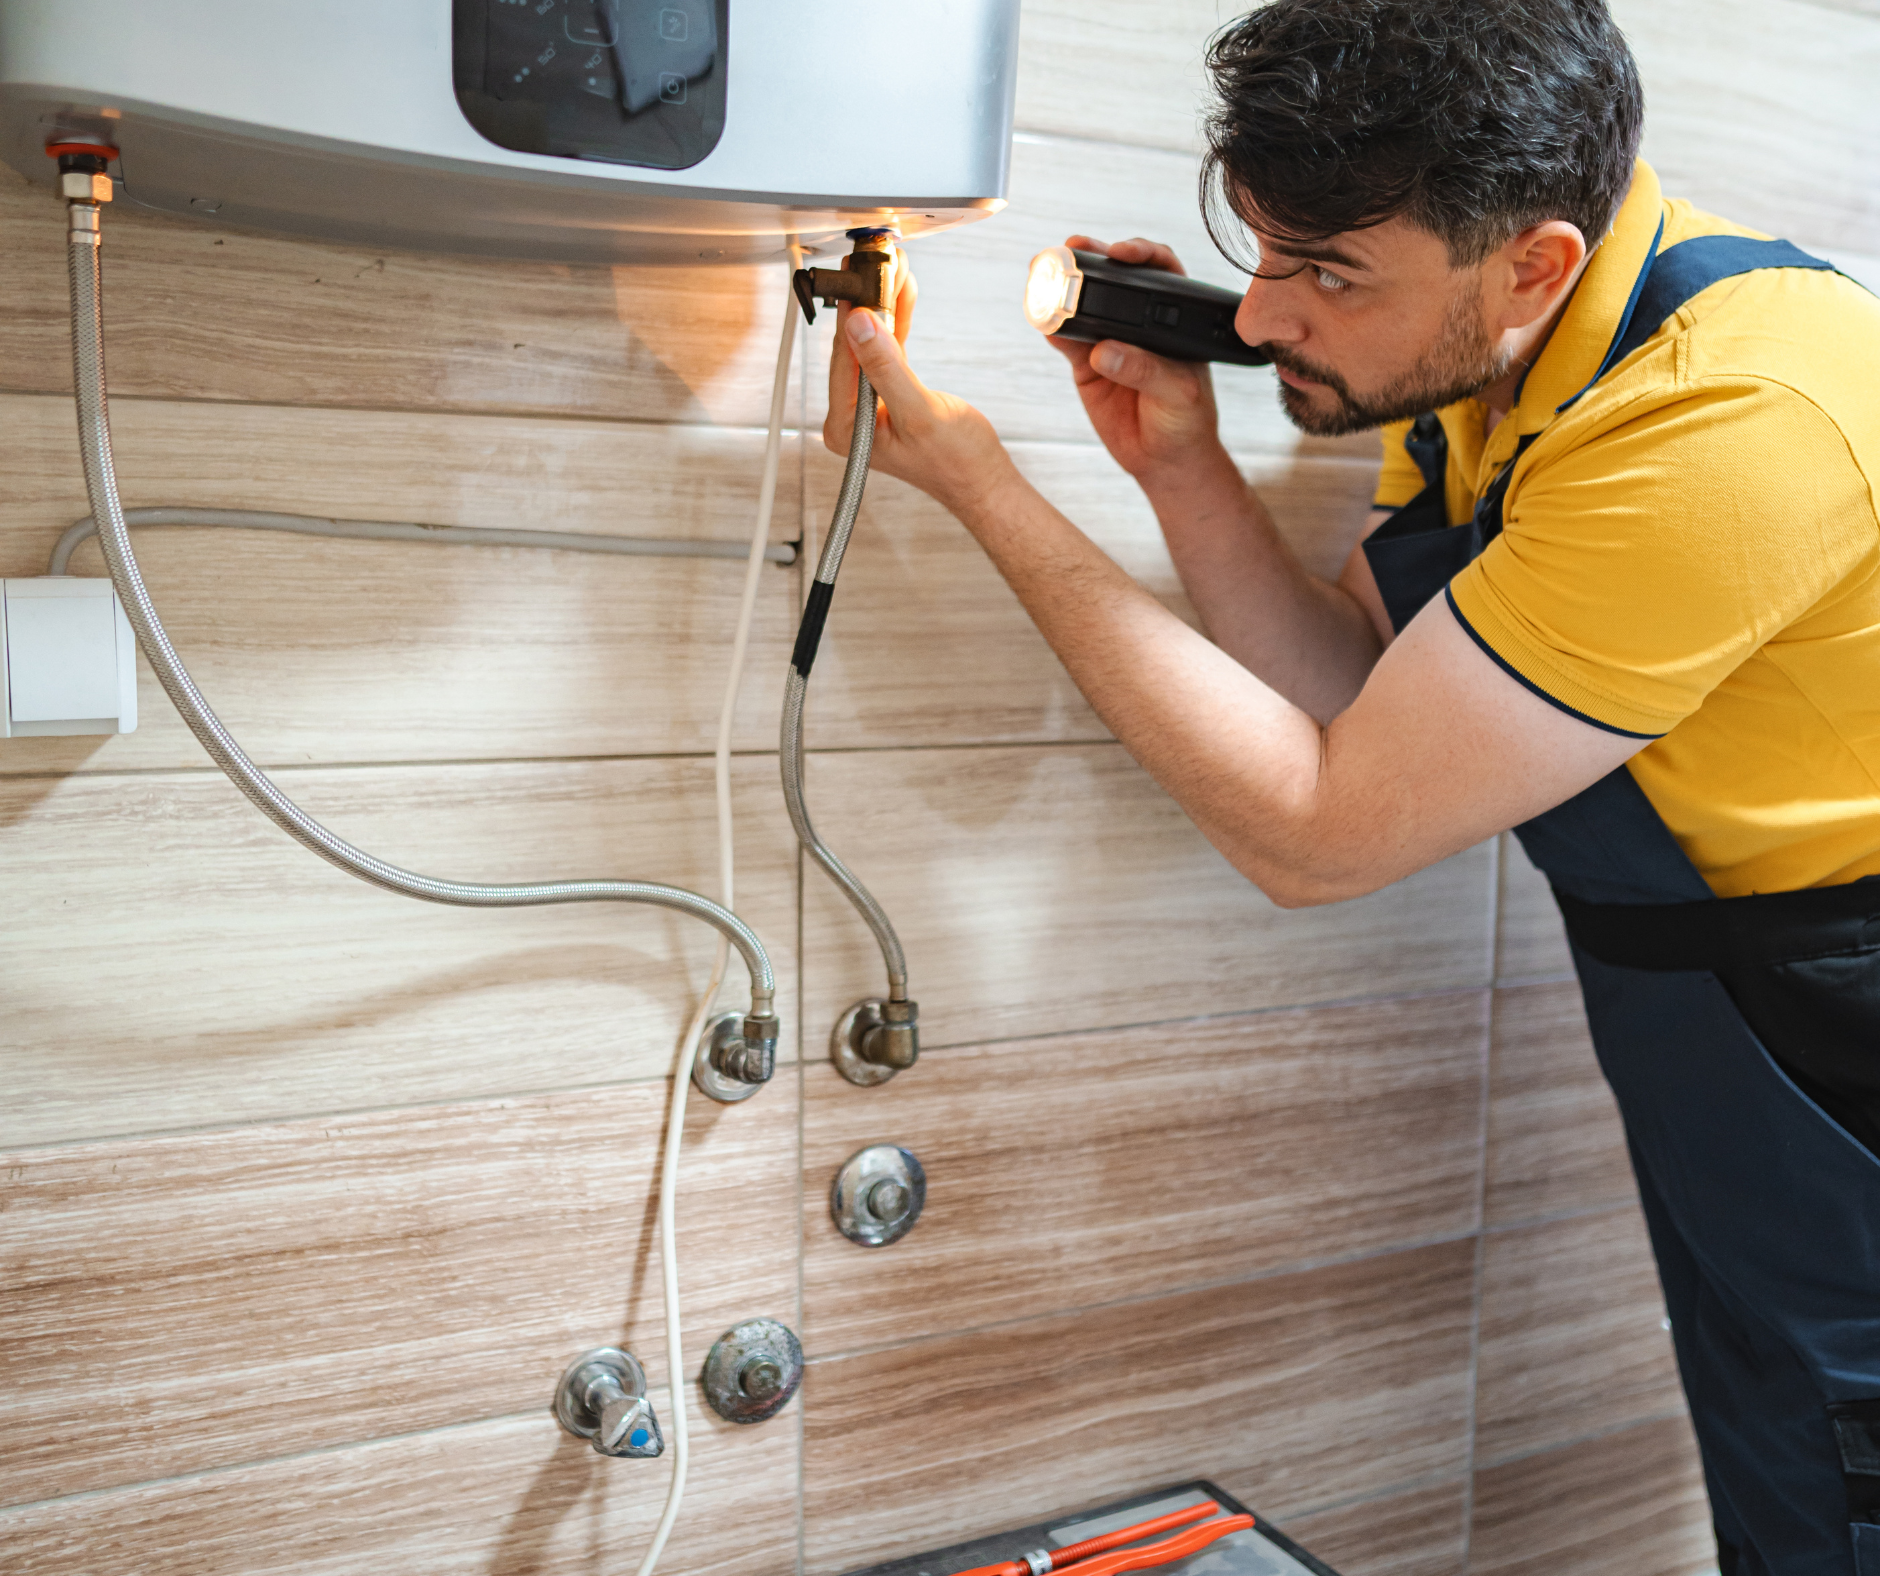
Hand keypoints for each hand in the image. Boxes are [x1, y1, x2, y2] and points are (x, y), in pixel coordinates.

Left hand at [824, 255, 1019, 518]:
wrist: (983, 480)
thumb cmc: (956, 461)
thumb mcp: (919, 411)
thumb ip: (886, 368)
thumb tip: (859, 325)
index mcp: (845, 427)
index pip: (843, 358)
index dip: (853, 313)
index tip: (860, 276)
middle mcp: (848, 416)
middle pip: (854, 346)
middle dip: (868, 301)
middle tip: (876, 261)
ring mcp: (866, 406)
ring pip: (872, 342)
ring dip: (884, 304)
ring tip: (893, 266)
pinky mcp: (886, 396)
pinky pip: (888, 350)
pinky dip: (895, 321)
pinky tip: (900, 291)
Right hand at [1049, 236, 1228, 483]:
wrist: (1164, 460)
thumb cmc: (1186, 420)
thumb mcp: (1179, 393)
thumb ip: (1146, 370)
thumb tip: (1104, 351)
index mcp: (1174, 318)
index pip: (1160, 272)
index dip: (1141, 253)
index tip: (1121, 253)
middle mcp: (1141, 323)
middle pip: (1115, 278)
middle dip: (1093, 258)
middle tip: (1073, 248)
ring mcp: (1111, 341)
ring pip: (1084, 305)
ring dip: (1063, 288)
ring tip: (1044, 275)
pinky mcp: (1086, 364)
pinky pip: (1066, 341)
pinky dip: (1052, 329)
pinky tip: (1044, 322)